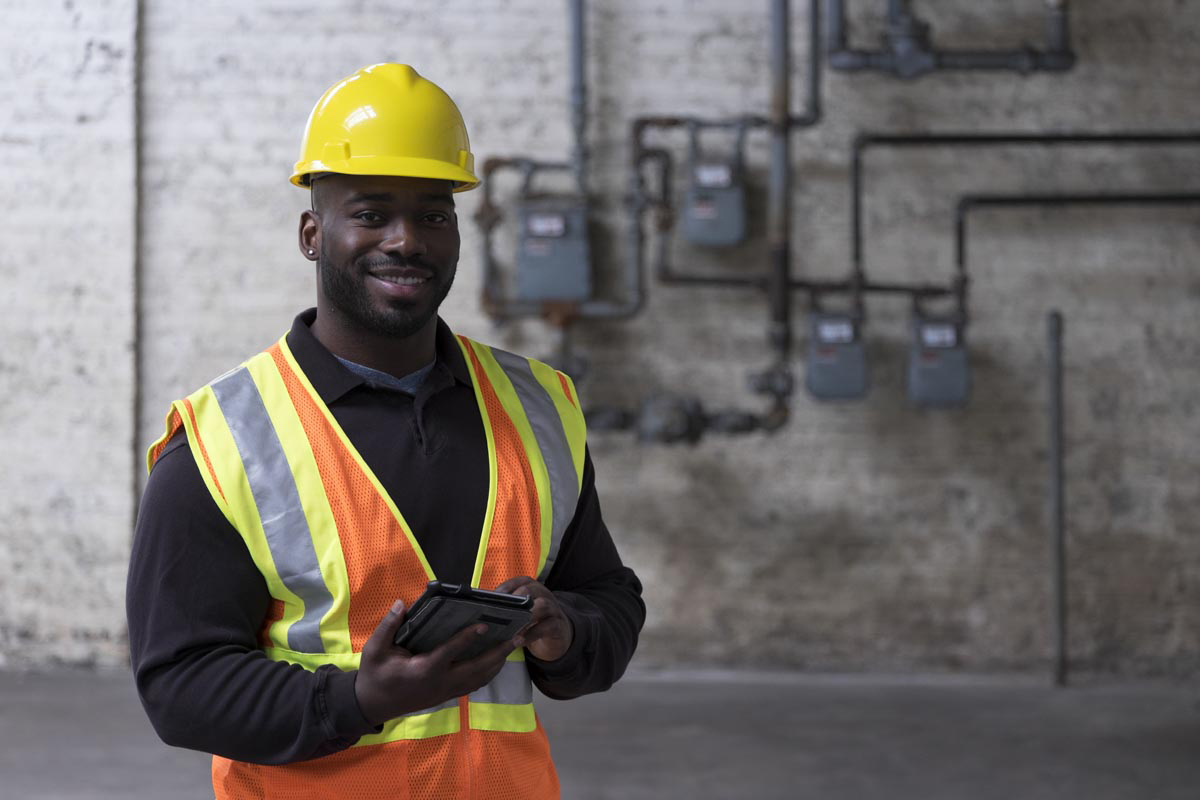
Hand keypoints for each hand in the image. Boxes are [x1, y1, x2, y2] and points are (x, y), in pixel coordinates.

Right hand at [354, 599, 516, 725]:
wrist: (372, 705)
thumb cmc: (374, 675)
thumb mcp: (374, 650)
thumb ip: (388, 626)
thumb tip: (402, 603)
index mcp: (423, 669)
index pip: (450, 651)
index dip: (467, 638)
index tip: (484, 625)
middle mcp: (440, 682)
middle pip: (476, 668)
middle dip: (498, 653)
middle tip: (517, 638)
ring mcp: (445, 691)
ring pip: (478, 679)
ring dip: (497, 663)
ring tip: (513, 646)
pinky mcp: (446, 695)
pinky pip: (472, 685)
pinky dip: (488, 673)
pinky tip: (497, 662)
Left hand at [496, 576, 573, 662]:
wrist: (557, 636)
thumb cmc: (534, 622)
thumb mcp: (522, 612)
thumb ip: (508, 608)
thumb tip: (484, 610)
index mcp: (533, 588)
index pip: (520, 580)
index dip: (507, 587)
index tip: (493, 596)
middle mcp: (544, 595)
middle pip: (531, 589)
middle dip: (516, 598)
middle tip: (502, 611)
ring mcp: (553, 609)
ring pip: (542, 604)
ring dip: (526, 615)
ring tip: (512, 626)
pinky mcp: (558, 625)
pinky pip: (548, 626)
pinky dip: (533, 633)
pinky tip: (521, 640)